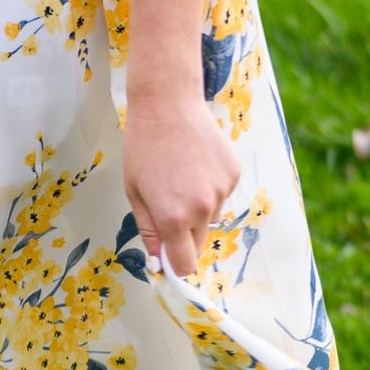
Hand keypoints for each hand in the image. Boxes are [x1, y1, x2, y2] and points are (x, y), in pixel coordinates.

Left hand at [123, 93, 242, 278]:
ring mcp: (222, 191)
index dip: (175, 265)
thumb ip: (149, 231)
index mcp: (173, 217)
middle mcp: (202, 208)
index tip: (168, 259)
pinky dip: (210, 188)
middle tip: (167, 206)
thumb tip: (160, 261)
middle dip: (183, 236)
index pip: (185, 265)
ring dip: (197, 209)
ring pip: (210, 218)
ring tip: (180, 176)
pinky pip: (221, 195)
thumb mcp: (135, 193)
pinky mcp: (234, 174)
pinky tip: (195, 164)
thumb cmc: (142, 148)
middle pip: (198, 244)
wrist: (168, 104)